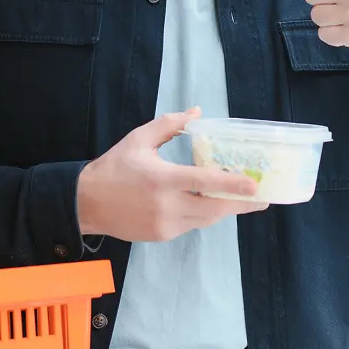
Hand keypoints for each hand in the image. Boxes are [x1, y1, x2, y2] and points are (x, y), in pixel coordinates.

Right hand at [76, 107, 267, 242]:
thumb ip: (169, 125)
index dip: (232, 185)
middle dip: (240, 204)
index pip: (204, 183)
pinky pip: (191, 225)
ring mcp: (165, 224)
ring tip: (241, 199)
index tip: (255, 186)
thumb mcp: (139, 139)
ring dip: (223, 209)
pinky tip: (209, 204)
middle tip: (261, 197)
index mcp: (162, 179)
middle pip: (213, 208)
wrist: (86, 203)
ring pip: (205, 219)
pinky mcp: (162, 236)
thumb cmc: (115, 167)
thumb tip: (197, 113)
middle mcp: (166, 205)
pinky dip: (203, 214)